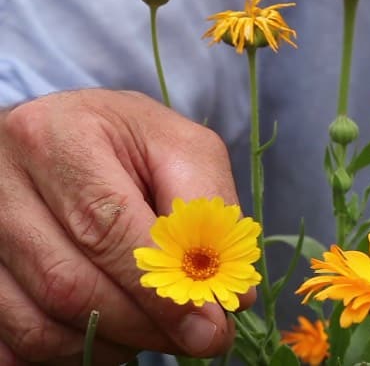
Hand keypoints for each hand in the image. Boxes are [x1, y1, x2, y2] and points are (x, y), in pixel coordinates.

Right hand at [0, 89, 253, 364]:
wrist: (69, 132)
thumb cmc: (131, 140)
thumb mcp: (182, 150)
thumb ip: (210, 212)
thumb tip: (238, 295)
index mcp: (60, 136)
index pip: (107, 228)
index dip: (160, 291)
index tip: (210, 328)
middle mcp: (2, 178)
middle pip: (68, 282)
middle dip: (142, 325)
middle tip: (194, 341)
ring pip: (35, 320)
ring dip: (106, 344)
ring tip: (153, 333)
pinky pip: (9, 337)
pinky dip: (63, 351)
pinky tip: (105, 335)